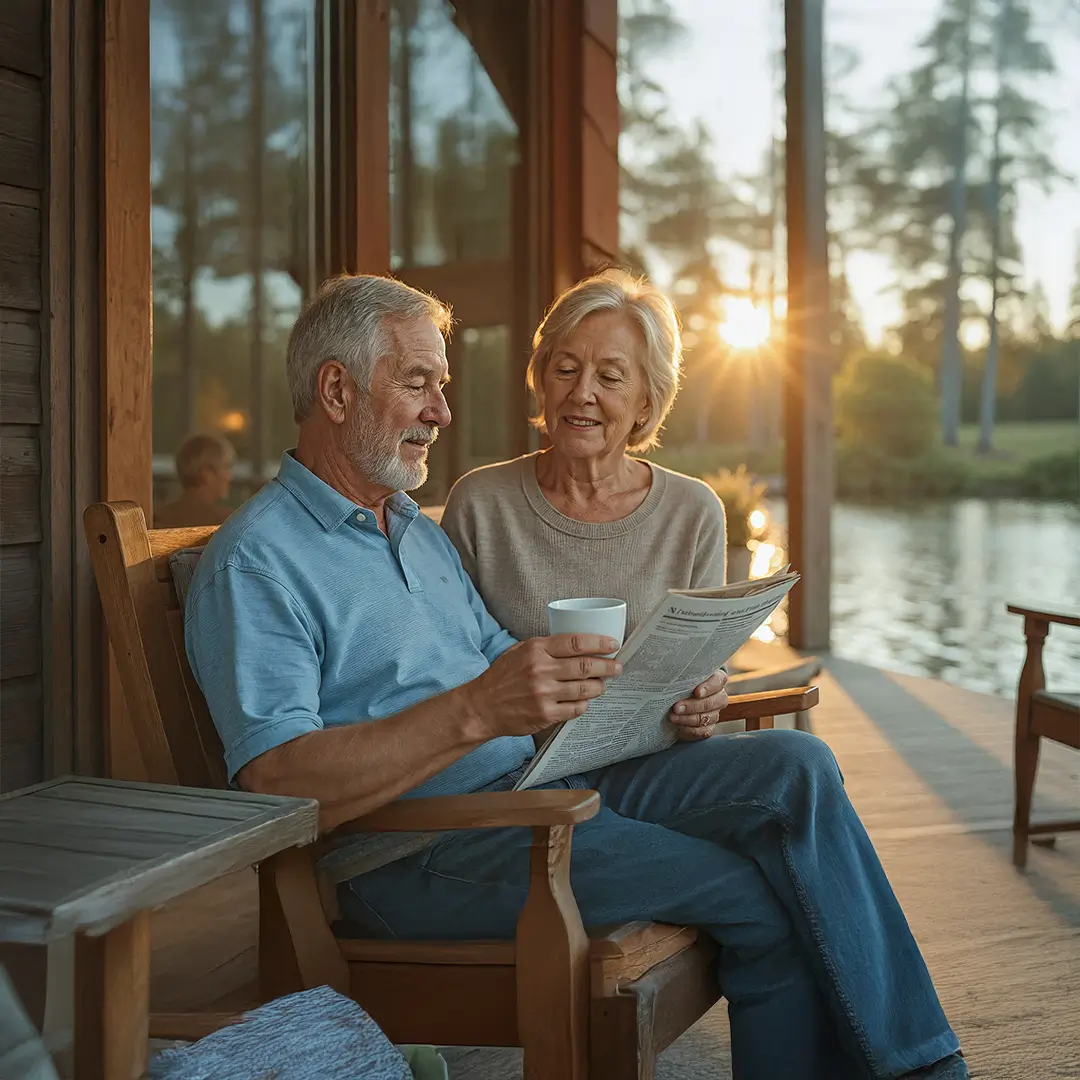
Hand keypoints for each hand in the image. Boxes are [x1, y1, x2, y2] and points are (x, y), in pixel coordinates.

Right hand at [462, 634, 622, 739]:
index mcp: (536, 650)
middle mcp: (541, 670)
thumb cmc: (501, 677)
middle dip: (607, 667)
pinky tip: (584, 700)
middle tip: (617, 667)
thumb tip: (577, 645)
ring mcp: (544, 693)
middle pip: (586, 666)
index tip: (612, 645)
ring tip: (602, 684)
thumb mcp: (519, 651)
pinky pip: (575, 709)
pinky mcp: (545, 714)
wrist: (482, 706)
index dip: (599, 643)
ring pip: (585, 689)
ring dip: (599, 687)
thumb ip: (545, 647)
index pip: (576, 643)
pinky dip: (584, 704)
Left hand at [668, 670, 728, 741]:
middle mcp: (719, 696)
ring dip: (688, 719)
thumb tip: (668, 673)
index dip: (708, 687)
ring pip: (707, 718)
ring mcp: (715, 713)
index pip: (718, 681)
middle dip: (693, 706)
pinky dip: (690, 730)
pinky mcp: (709, 726)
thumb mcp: (683, 674)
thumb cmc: (682, 681)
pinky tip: (678, 727)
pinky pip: (704, 732)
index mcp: (716, 679)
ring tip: (672, 717)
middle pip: (712, 702)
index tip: (696, 692)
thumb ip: (682, 673)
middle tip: (676, 707)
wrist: (679, 696)